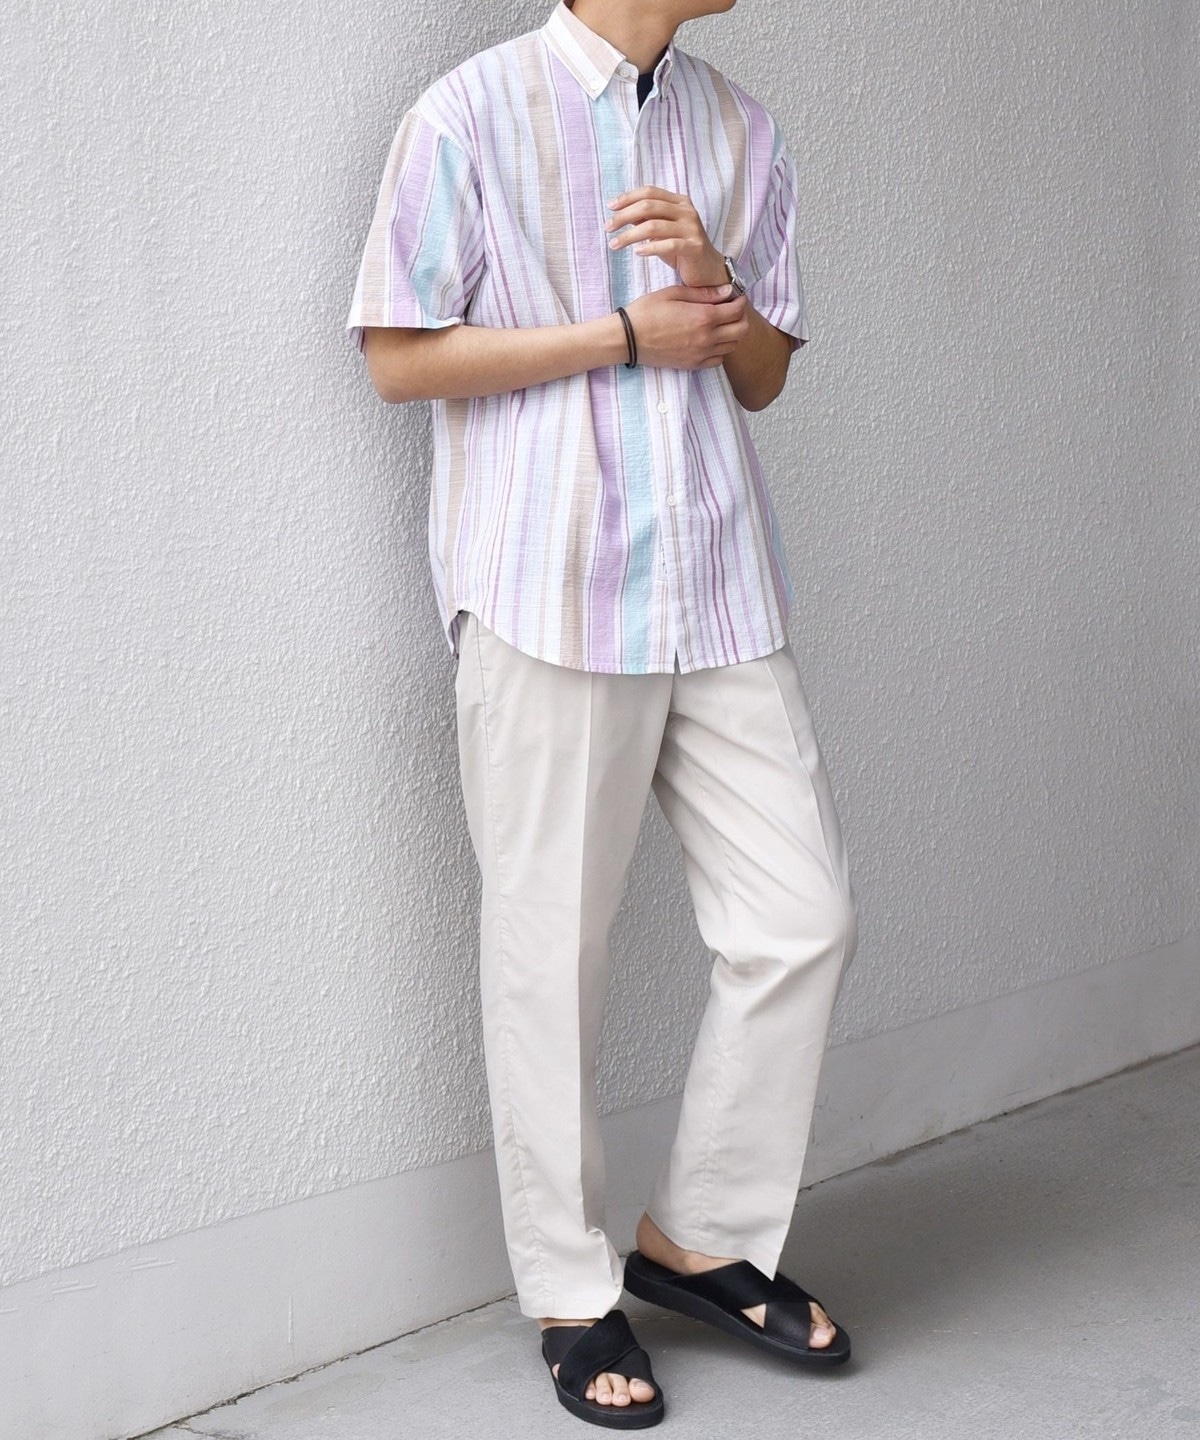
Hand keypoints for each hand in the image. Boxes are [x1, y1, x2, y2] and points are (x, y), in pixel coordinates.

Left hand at [605, 186, 726, 288]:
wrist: (707, 270)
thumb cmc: (682, 249)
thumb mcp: (662, 231)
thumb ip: (647, 219)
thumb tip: (621, 212)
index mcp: (679, 202)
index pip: (649, 192)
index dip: (628, 197)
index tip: (610, 207)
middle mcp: (687, 211)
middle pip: (649, 206)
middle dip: (624, 216)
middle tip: (608, 227)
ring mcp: (691, 228)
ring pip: (654, 226)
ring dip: (630, 236)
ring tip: (614, 245)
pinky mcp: (694, 247)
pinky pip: (668, 245)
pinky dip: (650, 248)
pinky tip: (637, 253)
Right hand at [622, 285, 748, 370]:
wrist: (628, 339)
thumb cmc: (647, 312)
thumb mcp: (674, 293)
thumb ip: (704, 293)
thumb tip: (727, 291)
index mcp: (704, 317)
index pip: (737, 310)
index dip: (740, 300)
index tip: (736, 295)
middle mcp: (707, 338)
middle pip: (741, 330)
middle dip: (741, 317)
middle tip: (732, 309)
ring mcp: (700, 354)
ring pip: (732, 346)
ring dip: (732, 333)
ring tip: (721, 324)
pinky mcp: (692, 365)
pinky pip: (718, 360)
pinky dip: (720, 350)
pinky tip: (710, 340)